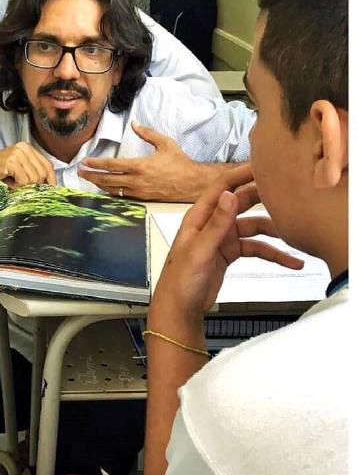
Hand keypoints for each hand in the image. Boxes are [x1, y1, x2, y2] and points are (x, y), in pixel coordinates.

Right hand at [0, 142, 56, 186]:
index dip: (51, 179)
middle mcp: (24, 148)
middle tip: (19, 186)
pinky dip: (17, 186)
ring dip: (23, 186)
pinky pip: (24, 181)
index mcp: (27, 148)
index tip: (51, 190)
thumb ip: (32, 173)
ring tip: (12, 183)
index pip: (48, 165)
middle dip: (33, 185)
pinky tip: (8, 182)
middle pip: (42, 173)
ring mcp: (18, 153)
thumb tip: (48, 186)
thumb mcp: (18, 170)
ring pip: (34, 179)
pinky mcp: (11, 161)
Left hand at [78, 122, 209, 200]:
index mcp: (140, 166)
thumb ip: (147, 133)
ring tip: (89, 179)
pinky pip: (122, 196)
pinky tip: (104, 188)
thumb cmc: (180, 162)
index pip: (111, 165)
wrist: (193, 183)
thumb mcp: (164, 143)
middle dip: (91, 176)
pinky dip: (111, 191)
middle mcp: (136, 180)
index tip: (85, 162)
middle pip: (107, 180)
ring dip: (99, 184)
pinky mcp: (142, 198)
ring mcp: (138, 191)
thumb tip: (134, 124)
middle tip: (80, 172)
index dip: (96, 164)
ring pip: (113, 189)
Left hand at [151, 164, 303, 323]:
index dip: (241, 174)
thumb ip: (216, 224)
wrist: (180, 308)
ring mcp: (222, 238)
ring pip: (253, 227)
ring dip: (273, 231)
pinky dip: (273, 253)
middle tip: (287, 193)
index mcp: (199, 217)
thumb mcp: (199, 251)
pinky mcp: (230, 254)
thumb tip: (230, 194)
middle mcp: (211, 223)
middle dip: (263, 198)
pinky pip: (255, 248)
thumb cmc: (180, 279)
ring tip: (294, 235)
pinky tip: (290, 261)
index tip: (263, 166)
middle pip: (241, 203)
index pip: (222, 187)